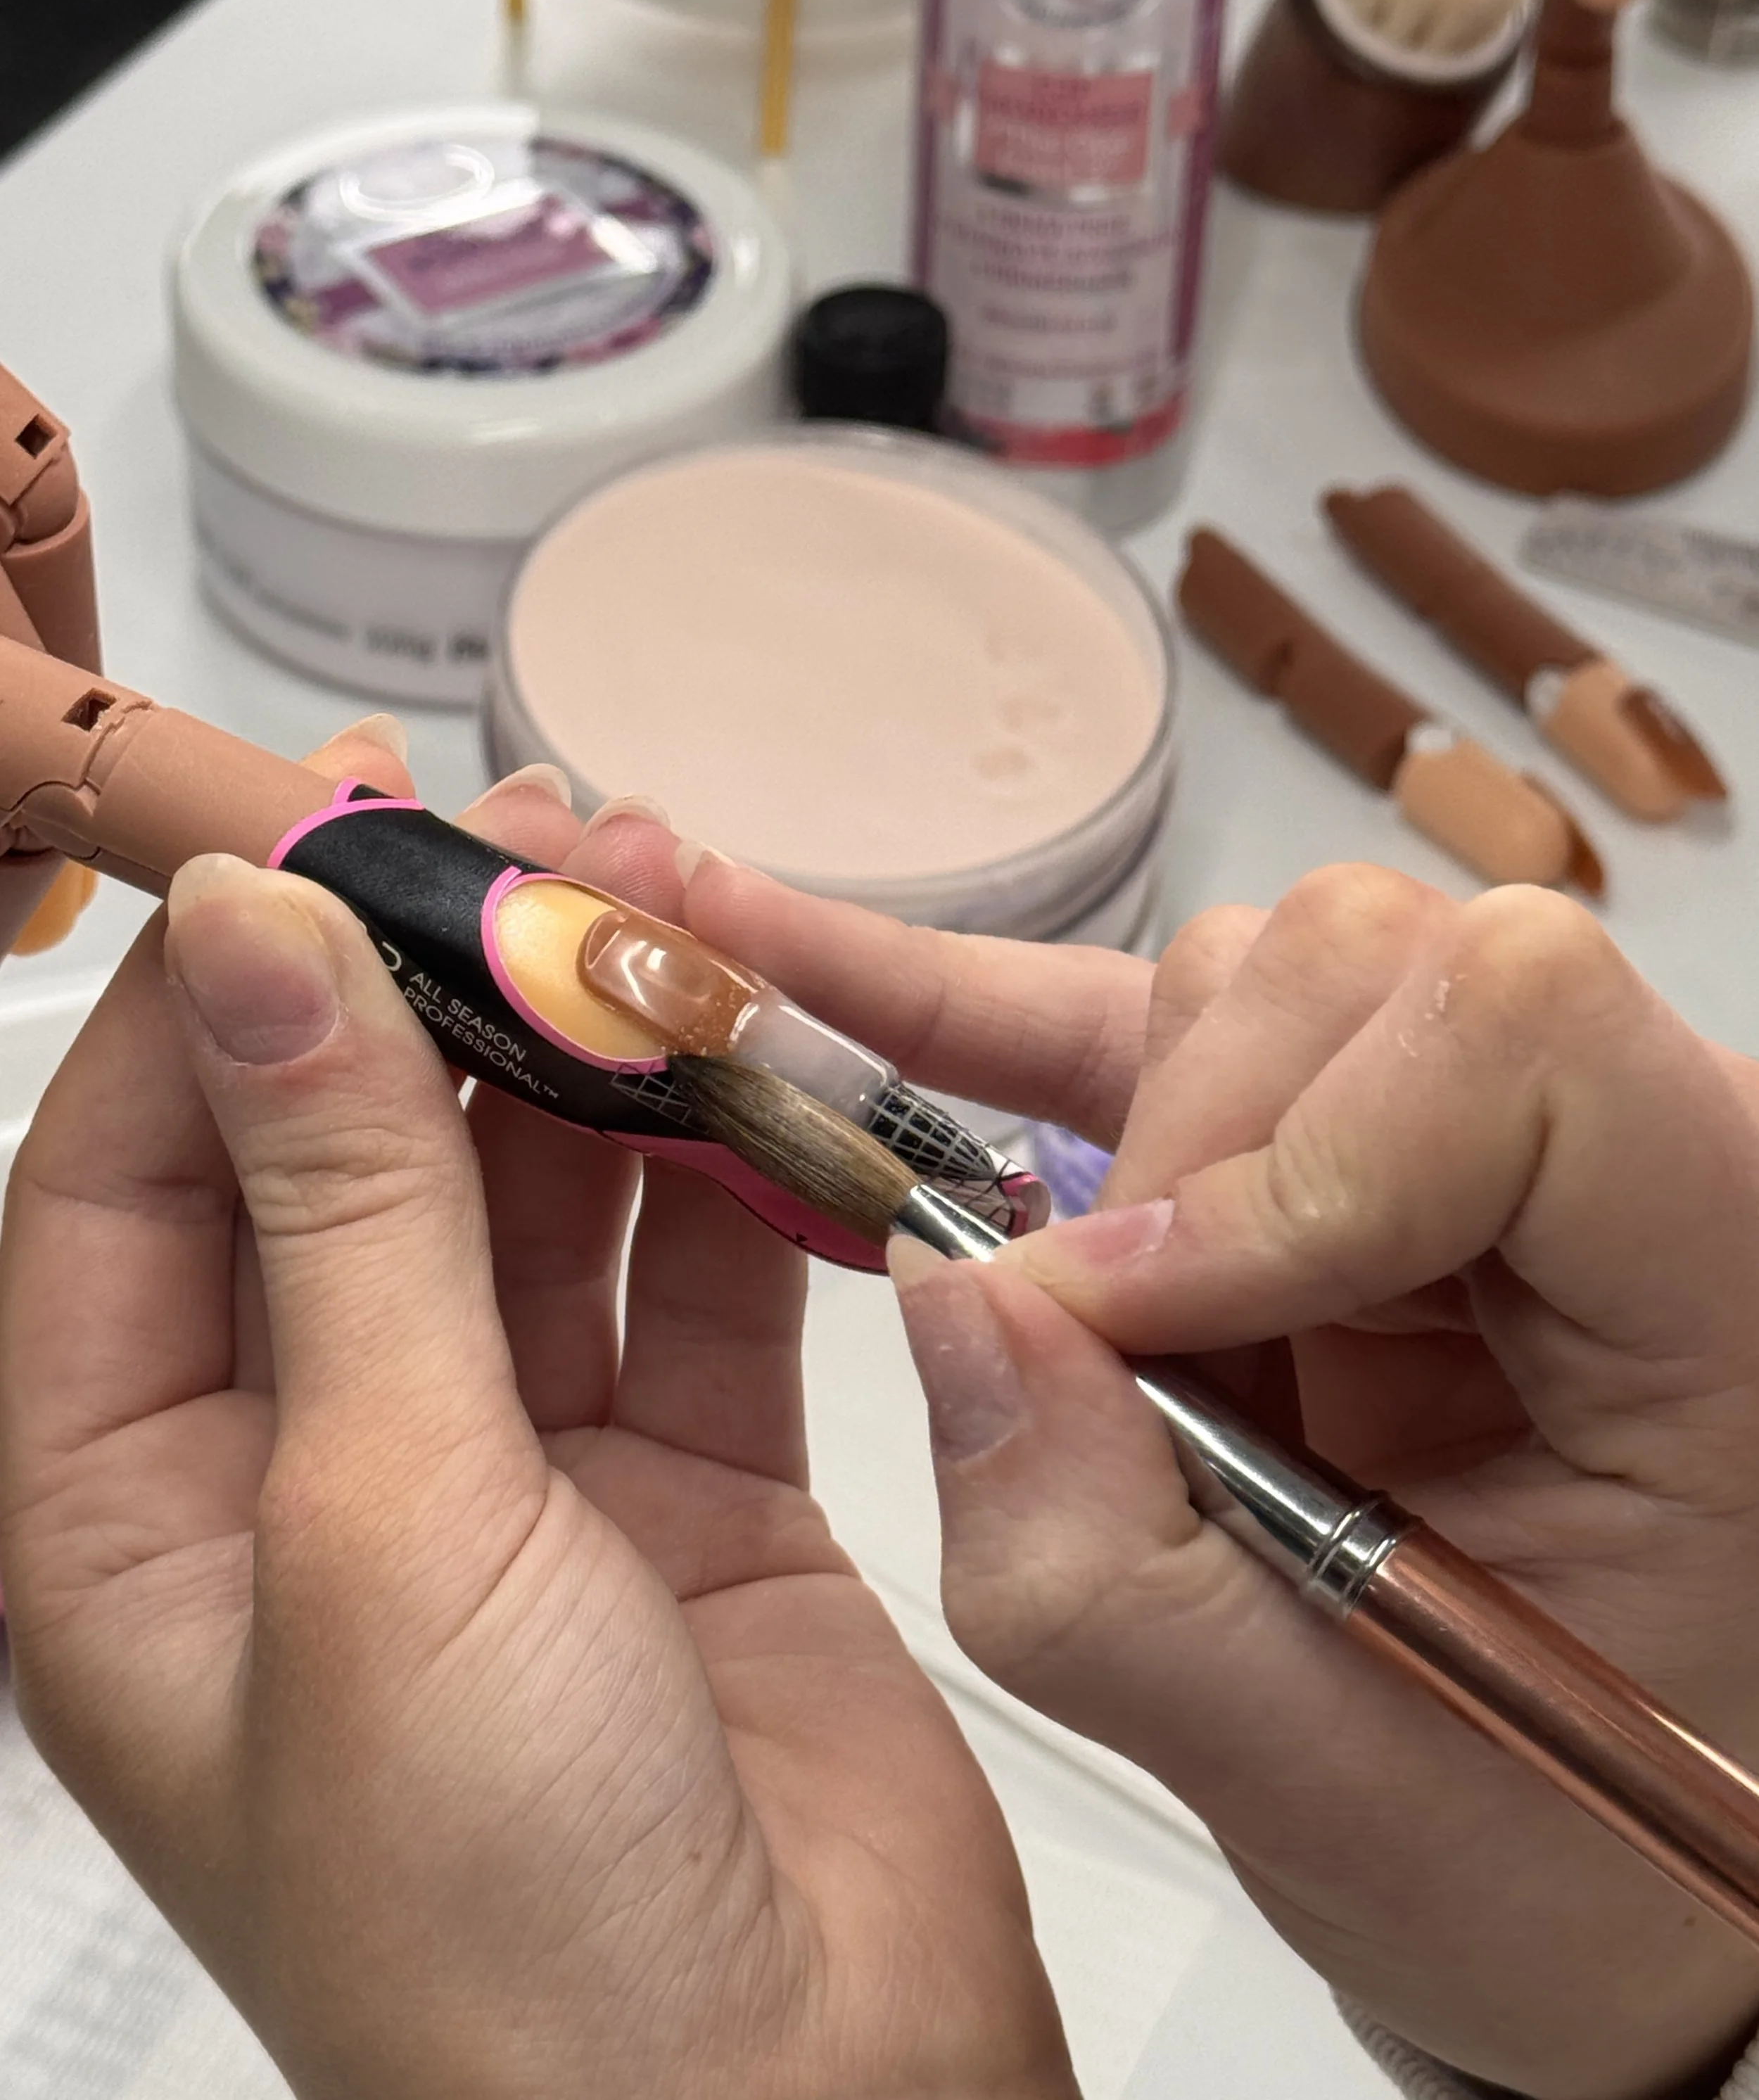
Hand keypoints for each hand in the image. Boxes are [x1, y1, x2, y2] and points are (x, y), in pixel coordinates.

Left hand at [0, 743, 1073, 2099]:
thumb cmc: (504, 1926)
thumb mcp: (377, 1520)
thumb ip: (339, 1211)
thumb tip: (266, 941)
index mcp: (136, 1509)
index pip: (132, 1175)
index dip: (223, 990)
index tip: (330, 827)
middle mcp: (314, 1476)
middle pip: (352, 1162)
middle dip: (442, 999)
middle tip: (540, 842)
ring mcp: (511, 1479)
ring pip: (534, 1203)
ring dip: (597, 1063)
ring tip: (665, 908)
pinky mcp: (690, 1488)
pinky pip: (695, 1280)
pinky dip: (732, 1174)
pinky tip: (765, 1065)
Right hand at [596, 823, 1758, 2099]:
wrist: (1578, 1856)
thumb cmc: (1541, 1849)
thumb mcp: (1327, 1785)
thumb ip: (1117, 1574)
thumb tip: (953, 1290)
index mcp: (1716, 1280)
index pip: (1516, 1036)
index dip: (1303, 1160)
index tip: (1165, 1337)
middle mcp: (1627, 1146)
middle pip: (1362, 963)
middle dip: (1189, 1151)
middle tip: (1120, 1353)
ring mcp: (1469, 1122)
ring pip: (1247, 972)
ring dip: (1120, 1137)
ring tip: (1117, 1338)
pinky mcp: (1330, 1138)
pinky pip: (1143, 1023)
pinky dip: (964, 1015)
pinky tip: (800, 963)